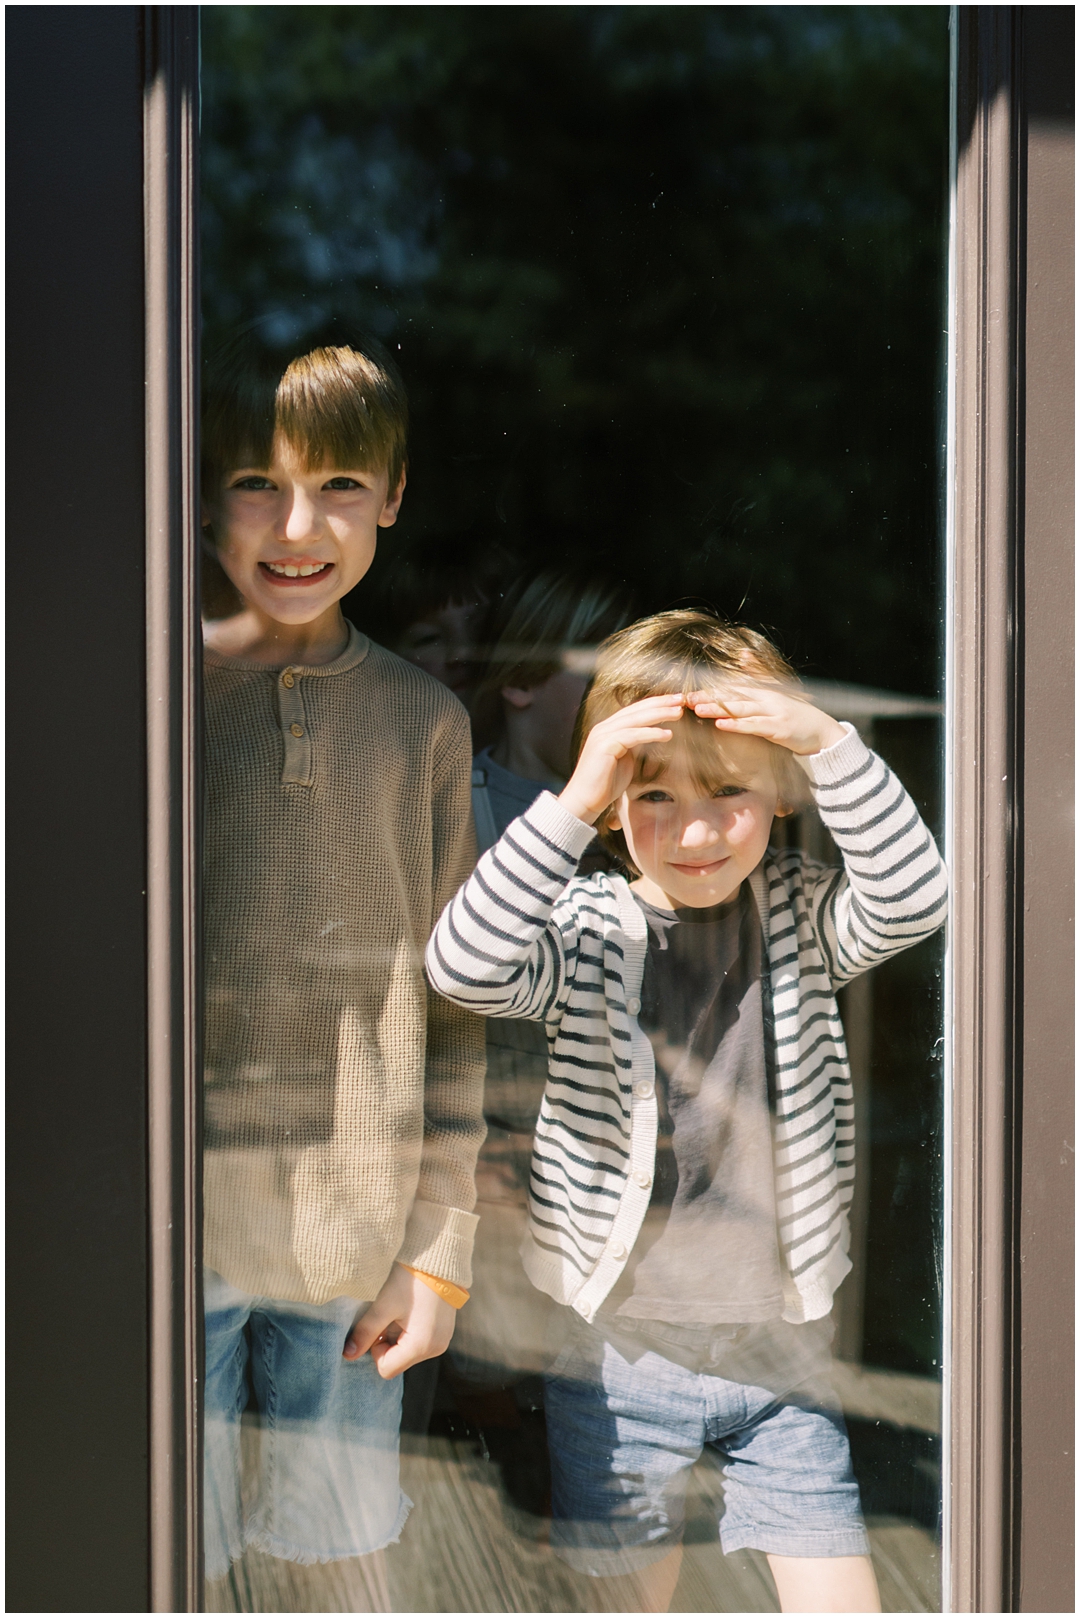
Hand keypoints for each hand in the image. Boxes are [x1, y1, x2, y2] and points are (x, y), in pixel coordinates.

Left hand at [342, 1263, 455, 1379]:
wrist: (437, 1258)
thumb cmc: (410, 1281)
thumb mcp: (384, 1306)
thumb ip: (365, 1332)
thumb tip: (348, 1355)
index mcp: (421, 1346)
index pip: (386, 1369)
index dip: (376, 1349)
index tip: (379, 1325)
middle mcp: (435, 1349)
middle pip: (397, 1362)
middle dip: (387, 1342)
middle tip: (389, 1316)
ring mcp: (441, 1342)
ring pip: (406, 1353)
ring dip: (397, 1336)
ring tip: (401, 1310)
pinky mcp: (443, 1333)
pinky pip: (419, 1343)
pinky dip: (409, 1331)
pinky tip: (411, 1310)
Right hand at [558, 695, 686, 824]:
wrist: (585, 801)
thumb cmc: (605, 784)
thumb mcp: (624, 759)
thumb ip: (634, 746)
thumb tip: (651, 736)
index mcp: (609, 729)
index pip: (635, 711)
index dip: (655, 704)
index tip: (675, 702)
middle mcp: (604, 728)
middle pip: (636, 710)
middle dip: (660, 703)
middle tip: (681, 699)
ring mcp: (603, 735)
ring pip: (635, 719)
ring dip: (659, 714)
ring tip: (678, 713)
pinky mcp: (604, 746)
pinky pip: (632, 735)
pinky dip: (650, 733)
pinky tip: (667, 735)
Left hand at [687, 686, 845, 756]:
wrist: (824, 733)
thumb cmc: (798, 717)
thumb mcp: (778, 694)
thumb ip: (759, 676)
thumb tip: (744, 654)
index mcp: (765, 691)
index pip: (733, 688)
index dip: (711, 689)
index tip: (690, 691)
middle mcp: (768, 698)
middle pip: (734, 696)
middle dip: (709, 697)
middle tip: (686, 699)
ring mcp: (774, 712)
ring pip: (741, 709)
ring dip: (718, 709)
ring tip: (698, 709)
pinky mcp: (779, 728)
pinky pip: (755, 726)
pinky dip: (737, 725)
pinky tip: (721, 724)